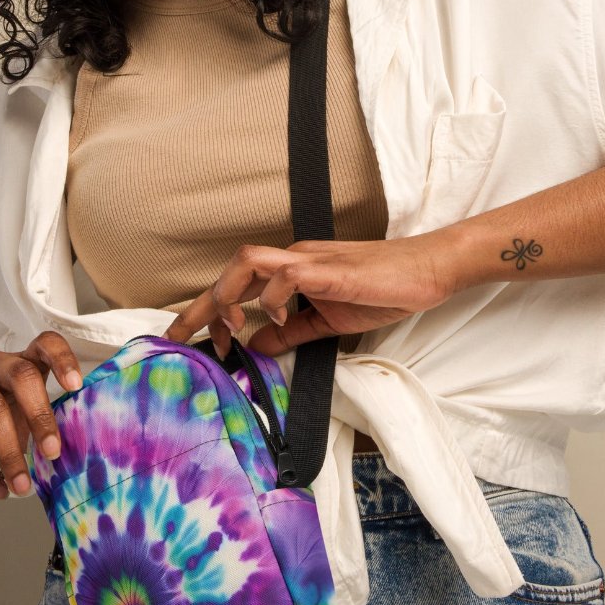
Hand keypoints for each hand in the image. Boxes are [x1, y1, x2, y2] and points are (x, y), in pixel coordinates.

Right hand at [0, 331, 82, 500]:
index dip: (62, 360)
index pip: (46, 344)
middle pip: (21, 376)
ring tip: (22, 486)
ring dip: (9, 452)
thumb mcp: (28, 409)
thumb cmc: (5, 412)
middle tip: (53, 452)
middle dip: (39, 415)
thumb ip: (49, 421)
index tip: (76, 386)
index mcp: (26, 360)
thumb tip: (75, 456)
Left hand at [163, 235, 459, 357]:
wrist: (427, 271)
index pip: (238, 285)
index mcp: (293, 271)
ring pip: (249, 264)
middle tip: (176, 337)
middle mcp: (294, 259)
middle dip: (198, 305)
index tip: (195, 342)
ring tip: (225, 328)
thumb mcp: (328, 320)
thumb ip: (292, 332)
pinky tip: (279, 320)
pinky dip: (274, 299)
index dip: (208, 311)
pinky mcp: (330, 271)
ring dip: (227, 296)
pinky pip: (287, 276)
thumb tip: (256, 345)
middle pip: (232, 270)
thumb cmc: (384, 289)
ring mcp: (311, 262)